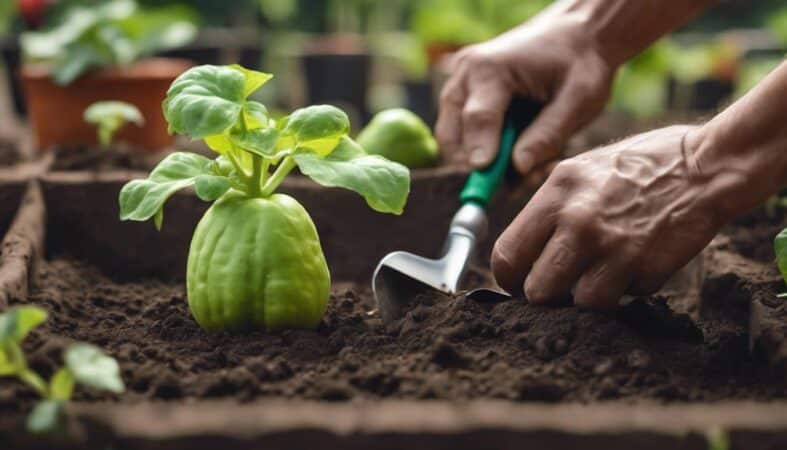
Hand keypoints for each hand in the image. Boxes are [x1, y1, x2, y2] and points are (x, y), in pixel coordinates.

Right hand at [435, 14, 615, 185]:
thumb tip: (518, 167)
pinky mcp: (463, 98)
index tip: (489, 183)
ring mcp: (459, 86)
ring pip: (453, 140)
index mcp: (491, 68)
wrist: (574, 34)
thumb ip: (548, 134)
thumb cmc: (579, 63)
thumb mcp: (580, 98)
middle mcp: (465, 75)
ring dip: (485, 161)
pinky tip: (521, 152)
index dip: (484, 153)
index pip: (479, 118)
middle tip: (519, 181)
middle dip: (481, 164)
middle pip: (453, 133)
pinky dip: (487, 153)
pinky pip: (463, 137)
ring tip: (528, 165)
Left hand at [490, 126, 723, 308]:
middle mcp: (577, 221)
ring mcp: (612, 248)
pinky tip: (633, 266)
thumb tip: (525, 250)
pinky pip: (619, 299)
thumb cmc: (642, 165)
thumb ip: (550, 209)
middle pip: (537, 291)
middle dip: (545, 296)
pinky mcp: (644, 269)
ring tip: (600, 275)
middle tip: (558, 288)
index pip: (507, 255)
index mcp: (556, 193)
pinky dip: (624, 292)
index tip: (519, 282)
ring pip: (578, 304)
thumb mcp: (582, 170)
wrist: (707, 166)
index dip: (509, 278)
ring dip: (586, 298)